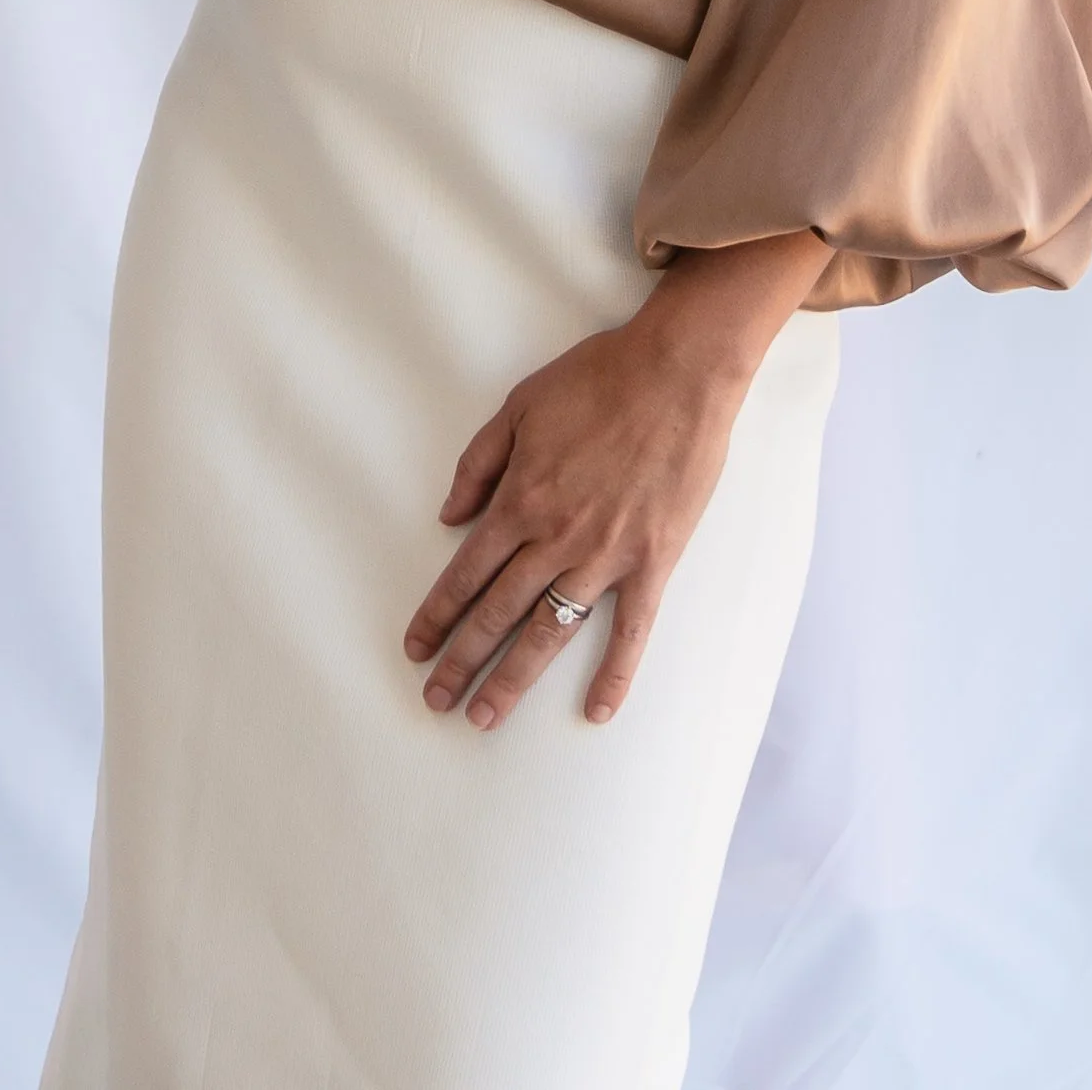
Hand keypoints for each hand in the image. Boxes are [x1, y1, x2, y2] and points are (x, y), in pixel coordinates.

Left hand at [403, 231, 829, 731]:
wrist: (676, 373)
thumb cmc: (598, 380)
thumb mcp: (519, 406)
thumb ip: (478, 464)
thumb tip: (448, 517)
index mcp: (520, 500)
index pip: (466, 573)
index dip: (437, 615)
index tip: (416, 648)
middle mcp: (555, 539)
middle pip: (497, 613)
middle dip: (462, 661)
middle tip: (436, 700)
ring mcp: (605, 557)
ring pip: (549, 632)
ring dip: (514, 679)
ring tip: (485, 717)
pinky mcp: (652, 563)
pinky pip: (631, 631)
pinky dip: (614, 675)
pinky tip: (597, 712)